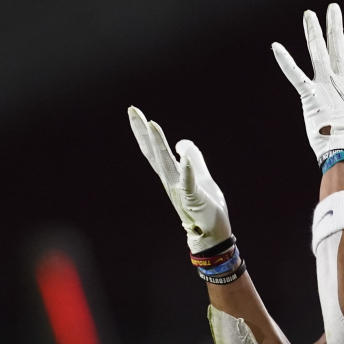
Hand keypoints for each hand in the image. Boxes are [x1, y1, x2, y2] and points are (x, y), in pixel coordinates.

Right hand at [128, 106, 230, 252]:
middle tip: (132, 110)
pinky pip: (188, 183)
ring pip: (166, 164)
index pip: (154, 149)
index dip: (144, 131)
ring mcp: (179, 189)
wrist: (212, 233)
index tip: (134, 111)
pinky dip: (186, 170)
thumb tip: (181, 143)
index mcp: (172, 174)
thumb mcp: (201, 176)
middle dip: (143, 131)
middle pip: (154, 152)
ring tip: (152, 124)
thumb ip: (193, 158)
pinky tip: (183, 157)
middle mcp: (170, 180)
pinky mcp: (193, 199)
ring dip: (159, 144)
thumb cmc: (205, 207)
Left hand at [271, 3, 343, 164]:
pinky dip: (285, 61)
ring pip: (318, 51)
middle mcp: (340, 80)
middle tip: (333, 8)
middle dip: (334, 25)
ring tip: (309, 14)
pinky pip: (295, 74)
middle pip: (337, 46)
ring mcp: (325, 84)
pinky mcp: (309, 94)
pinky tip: (276, 46)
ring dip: (313, 32)